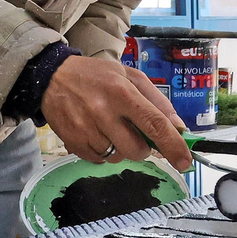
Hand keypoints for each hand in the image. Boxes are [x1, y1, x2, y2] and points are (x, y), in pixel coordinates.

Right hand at [41, 56, 192, 169]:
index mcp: (122, 92)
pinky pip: (100, 160)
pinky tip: (96, 132)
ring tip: (110, 127)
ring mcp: (86, 129)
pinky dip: (104, 151)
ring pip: (118, 157)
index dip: (173, 145)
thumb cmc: (96, 76)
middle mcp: (103, 112)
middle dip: (143, 147)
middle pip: (137, 149)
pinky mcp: (73, 143)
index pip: (154, 123)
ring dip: (121, 149)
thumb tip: (178, 127)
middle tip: (134, 132)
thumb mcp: (130, 76)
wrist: (52, 77)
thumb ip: (157, 101)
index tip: (185, 161)